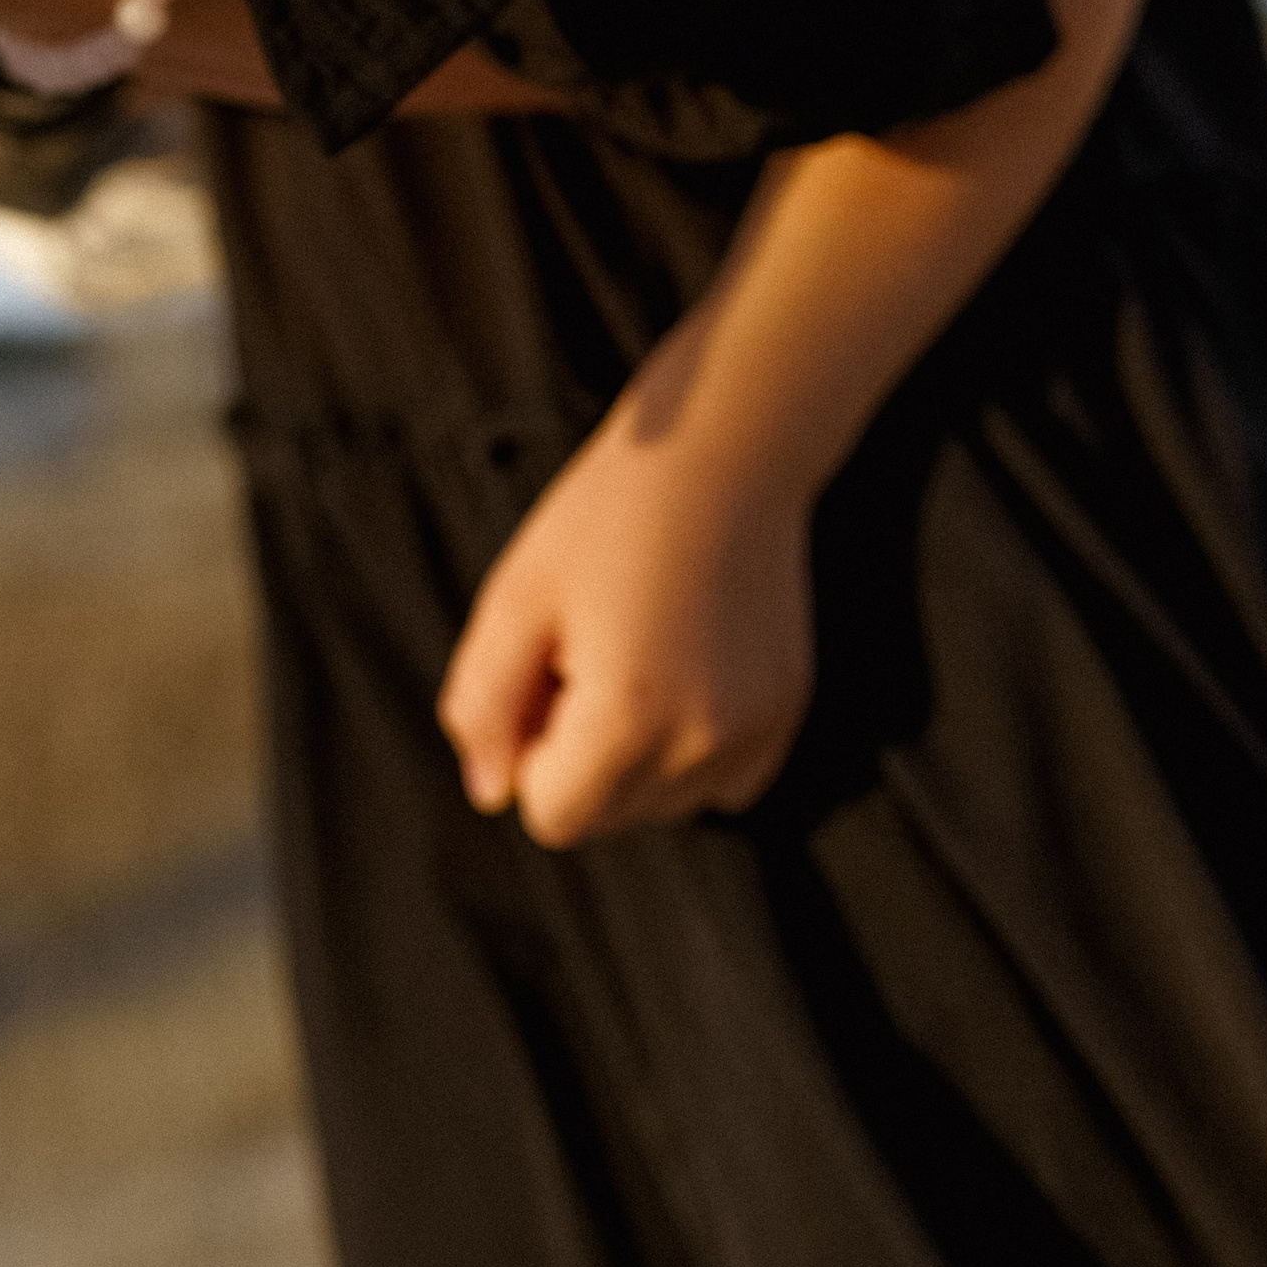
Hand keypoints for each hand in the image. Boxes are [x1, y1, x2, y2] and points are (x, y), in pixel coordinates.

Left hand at [436, 333, 816, 847]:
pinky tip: (682, 658)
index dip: (529, 748)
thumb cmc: (606, 516)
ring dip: (634, 750)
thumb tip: (490, 792)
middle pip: (607, 816)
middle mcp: (702, 745)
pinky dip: (689, 742)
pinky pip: (719, 779)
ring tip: (635, 641)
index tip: (545, 668)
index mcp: (627, 719)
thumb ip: (481, 706)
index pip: (551, 817)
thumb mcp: (515, 597)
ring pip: (662, 801)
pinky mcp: (785, 714)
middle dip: (579, 752)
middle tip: (586, 643)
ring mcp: (755, 734)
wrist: (722, 450)